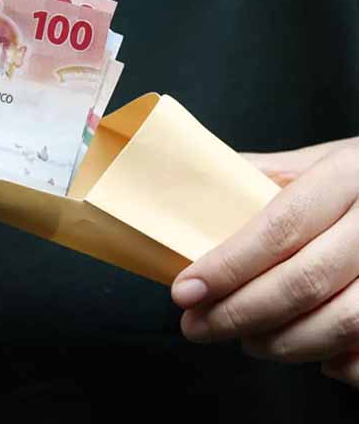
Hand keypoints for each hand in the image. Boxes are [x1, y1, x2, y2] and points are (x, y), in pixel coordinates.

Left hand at [172, 138, 358, 386]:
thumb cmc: (351, 183)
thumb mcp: (309, 164)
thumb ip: (255, 177)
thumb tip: (185, 196)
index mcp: (346, 175)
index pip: (280, 227)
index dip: (228, 266)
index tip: (186, 291)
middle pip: (306, 280)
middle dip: (240, 313)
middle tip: (198, 326)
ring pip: (344, 321)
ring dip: (284, 342)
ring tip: (248, 339)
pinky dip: (344, 364)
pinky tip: (317, 358)